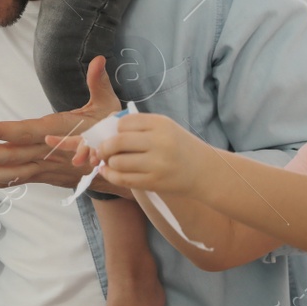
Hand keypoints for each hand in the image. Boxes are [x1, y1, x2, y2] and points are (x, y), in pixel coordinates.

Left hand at [0, 56, 125, 190]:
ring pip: (12, 172)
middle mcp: (48, 152)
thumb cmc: (110, 131)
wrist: (118, 167)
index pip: (27, 132)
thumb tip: (99, 60)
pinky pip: (17, 179)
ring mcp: (45, 167)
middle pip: (13, 155)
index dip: (4, 132)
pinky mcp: (44, 176)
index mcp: (59, 132)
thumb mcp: (108, 106)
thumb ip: (98, 83)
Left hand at [93, 112, 215, 195]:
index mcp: (161, 124)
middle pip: (118, 142)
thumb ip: (139, 126)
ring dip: (109, 163)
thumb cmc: (179, 146)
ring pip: (118, 162)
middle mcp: (159, 142)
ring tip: (110, 162)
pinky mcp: (154, 182)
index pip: (124, 122)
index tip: (114, 135)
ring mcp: (157, 164)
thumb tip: (106, 129)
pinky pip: (124, 179)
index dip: (114, 129)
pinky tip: (108, 172)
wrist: (203, 170)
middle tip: (103, 151)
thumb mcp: (165, 127)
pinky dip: (111, 176)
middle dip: (105, 147)